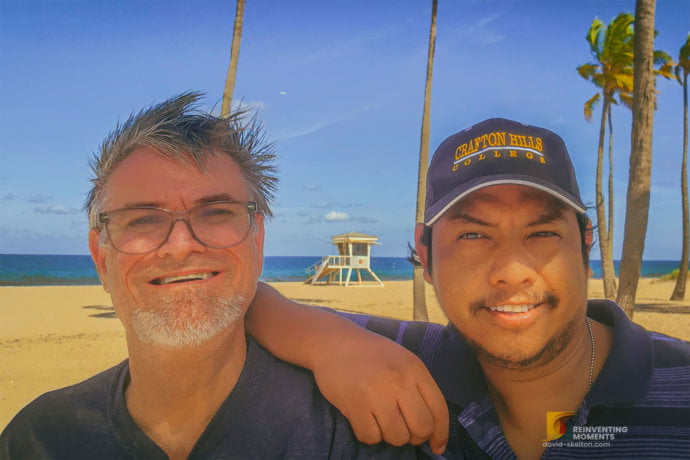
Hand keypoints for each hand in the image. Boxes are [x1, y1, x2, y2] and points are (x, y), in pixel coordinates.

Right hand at [311, 327, 447, 453]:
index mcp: (415, 369)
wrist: (333, 341)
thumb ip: (418, 389)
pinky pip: (371, 437)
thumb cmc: (371, 354)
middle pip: (421, 428)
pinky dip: (369, 434)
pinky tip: (364, 418)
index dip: (441, 434)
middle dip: (415, 436)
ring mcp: (376, 393)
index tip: (436, 446)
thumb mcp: (403, 361)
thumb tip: (432, 431)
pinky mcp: (354, 404)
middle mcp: (399, 381)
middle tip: (403, 429)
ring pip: (397, 437)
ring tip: (380, 419)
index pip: (439, 410)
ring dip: (390, 435)